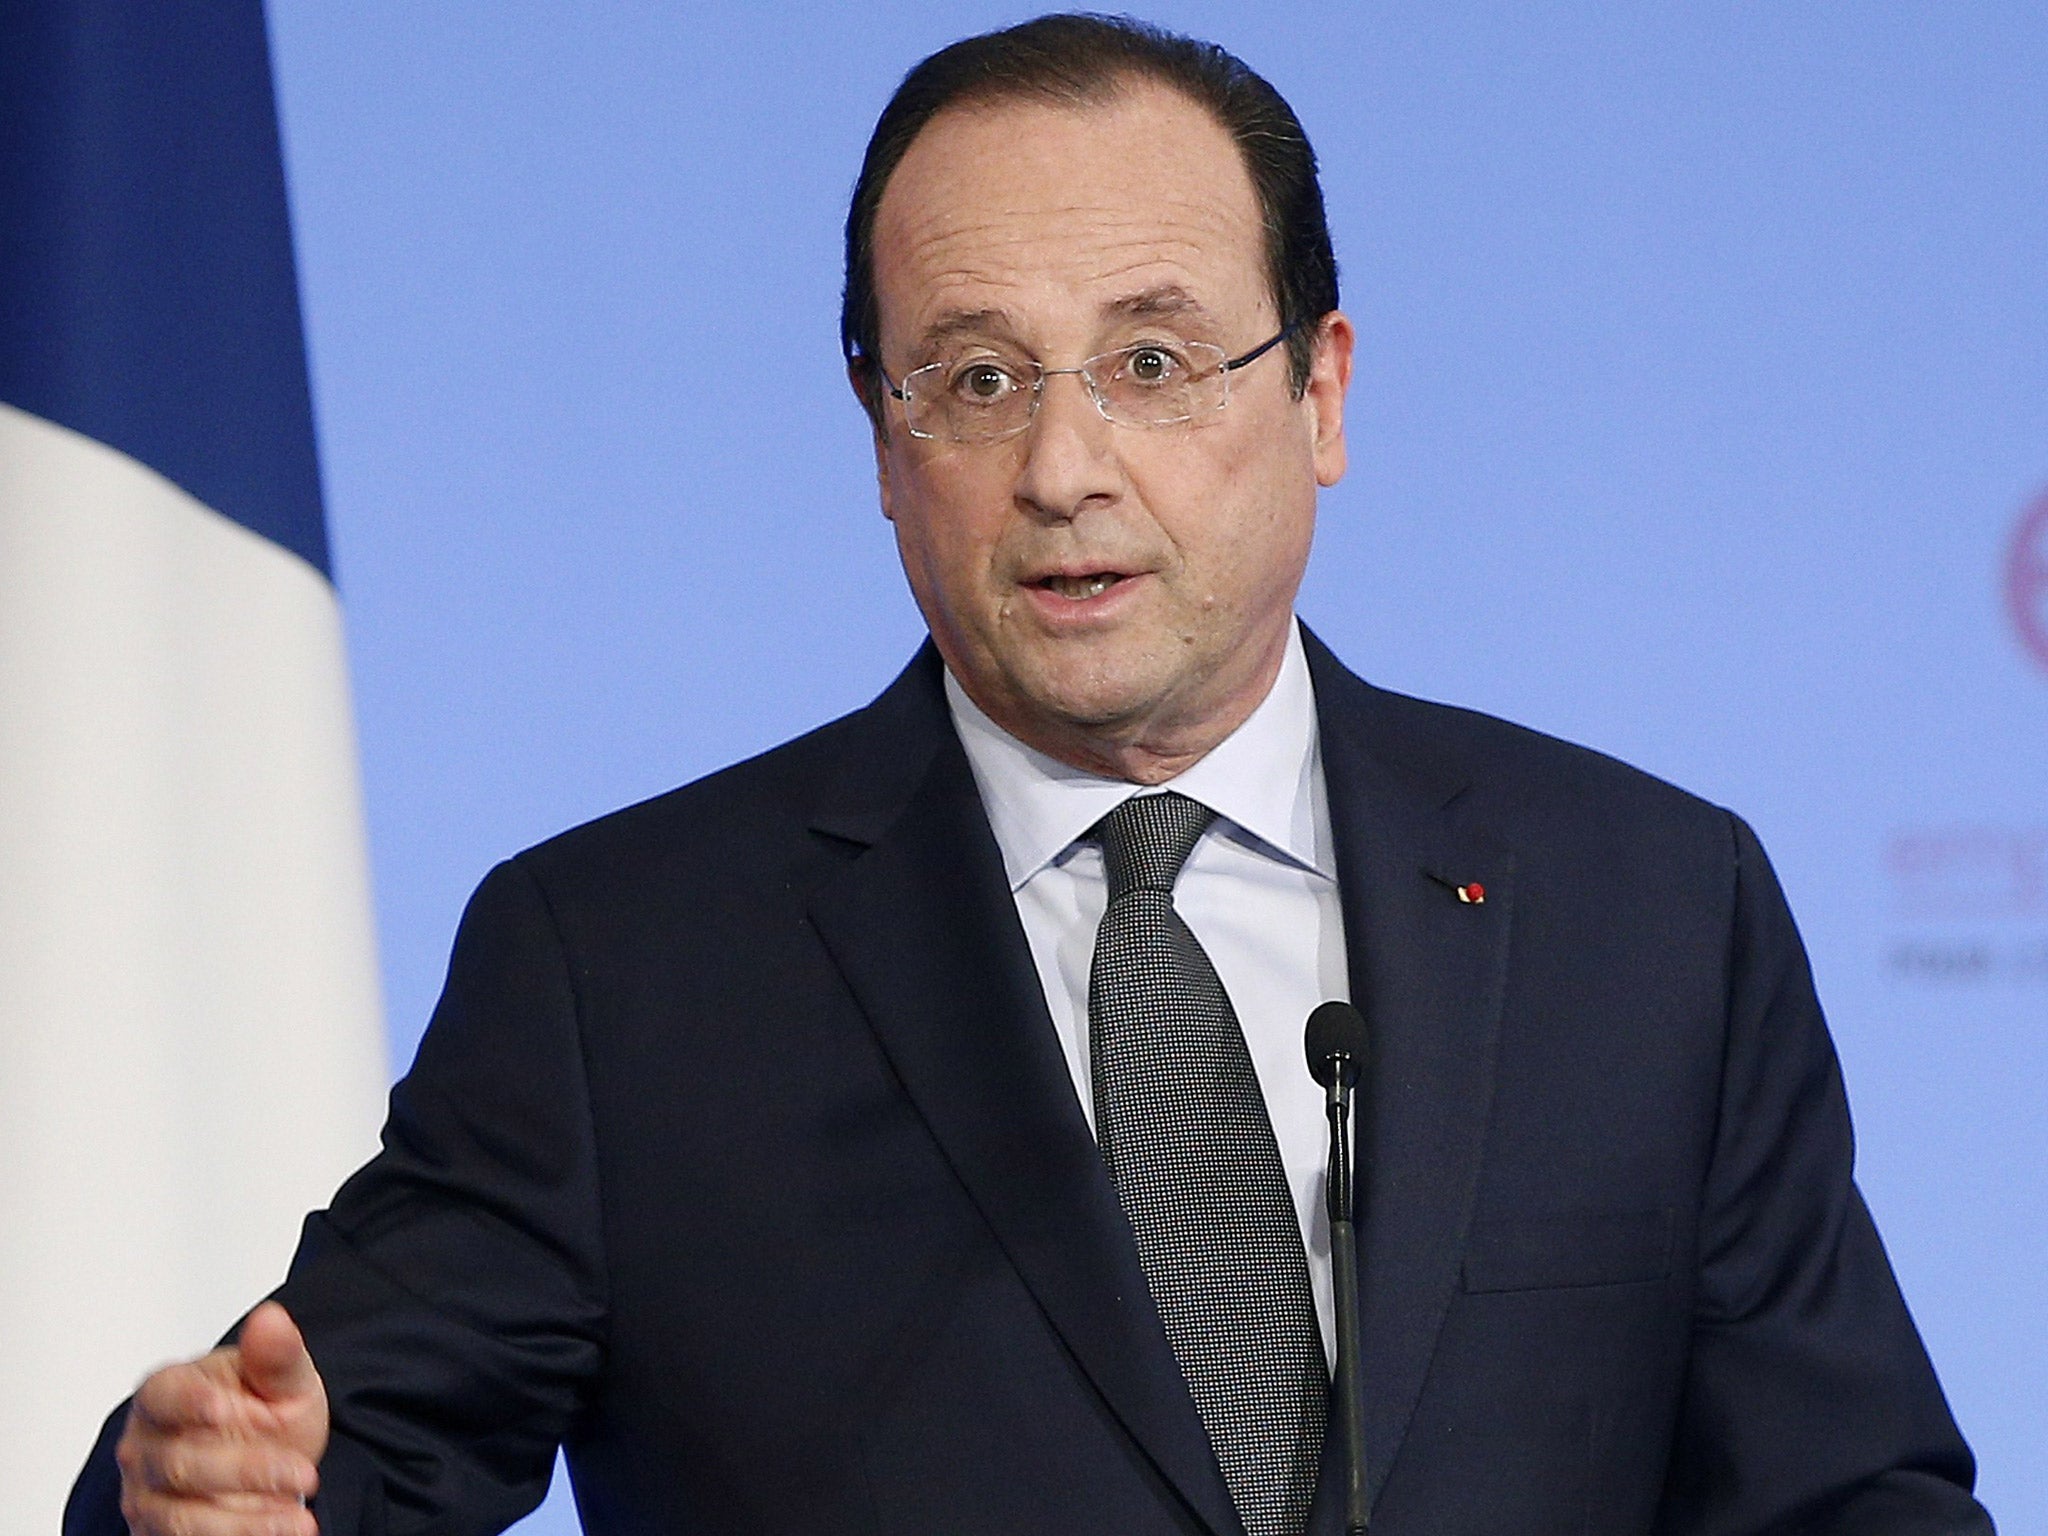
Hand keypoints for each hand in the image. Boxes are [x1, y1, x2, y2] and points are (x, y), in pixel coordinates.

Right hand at [115, 1301, 328, 1535]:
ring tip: (299, 1520)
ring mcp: (147, 1496)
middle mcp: (146, 1447)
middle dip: (247, 1471)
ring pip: (182, 1516)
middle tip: (304, 1474)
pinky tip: (281, 1532)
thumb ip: (276, 1355)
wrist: (271, 1456)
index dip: (190, 1403)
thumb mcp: (284, 1380)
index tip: (226, 1410)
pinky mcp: (159, 1535)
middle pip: (180, 1463)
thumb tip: (271, 1319)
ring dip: (245, 1522)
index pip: (165, 1396)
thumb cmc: (263, 1408)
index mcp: (166, 1393)